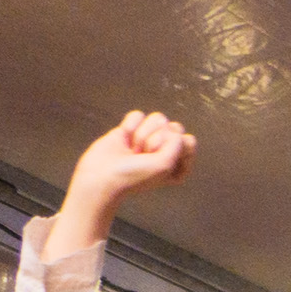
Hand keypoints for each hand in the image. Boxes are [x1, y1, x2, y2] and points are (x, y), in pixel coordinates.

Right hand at [48, 109, 194, 257]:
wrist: (102, 176)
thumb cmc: (134, 176)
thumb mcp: (165, 165)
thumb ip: (178, 144)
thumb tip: (172, 127)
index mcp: (179, 163)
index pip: (188, 141)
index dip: (173, 148)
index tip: (158, 162)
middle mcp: (166, 150)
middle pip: (174, 127)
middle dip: (156, 140)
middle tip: (144, 156)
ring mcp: (148, 138)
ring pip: (157, 118)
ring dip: (143, 135)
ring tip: (133, 151)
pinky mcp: (131, 129)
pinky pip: (138, 115)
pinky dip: (130, 126)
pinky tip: (124, 140)